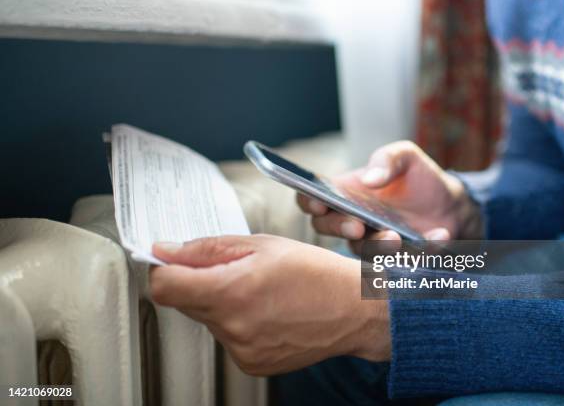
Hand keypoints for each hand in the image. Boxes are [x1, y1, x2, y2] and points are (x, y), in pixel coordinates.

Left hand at [150, 235, 389, 375]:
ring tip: (259, 292)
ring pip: (208, 320)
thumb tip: (166, 251)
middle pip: (186, 302)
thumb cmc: (316, 272)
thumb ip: (207, 249)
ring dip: (222, 303)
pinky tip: (267, 312)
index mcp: (232, 291)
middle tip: (237, 270)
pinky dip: (238, 323)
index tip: (173, 261)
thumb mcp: (262, 245)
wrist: (354, 310)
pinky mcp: (252, 363)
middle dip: (201, 282)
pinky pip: (227, 338)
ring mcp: (242, 350)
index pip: (164, 287)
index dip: (164, 269)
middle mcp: (233, 327)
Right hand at [297, 141, 481, 251]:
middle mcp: (351, 221)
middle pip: (327, 228)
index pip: (312, 199)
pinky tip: (439, 235)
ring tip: (396, 237)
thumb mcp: (406, 156)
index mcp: (344, 194)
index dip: (309, 202)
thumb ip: (387, 159)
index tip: (320, 204)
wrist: (451, 202)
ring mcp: (371, 242)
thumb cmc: (418, 177)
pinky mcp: (397, 258)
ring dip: (377, 246)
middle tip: (357, 226)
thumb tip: (369, 179)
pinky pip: (404, 259)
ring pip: (361, 251)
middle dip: (338, 228)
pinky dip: (422, 249)